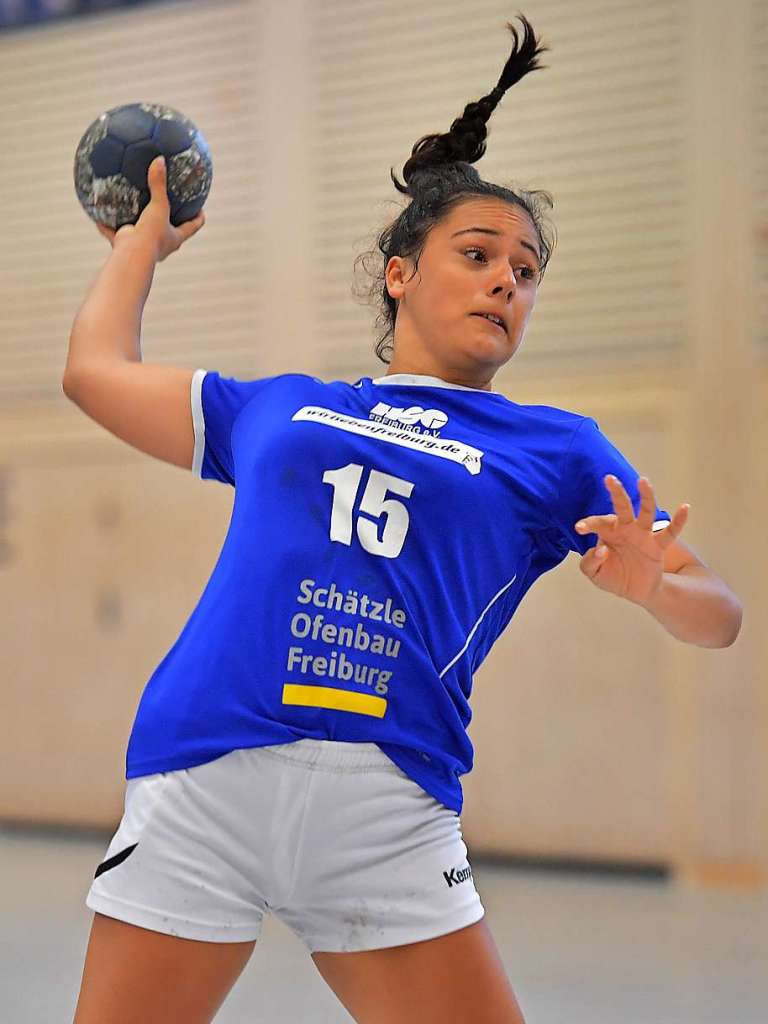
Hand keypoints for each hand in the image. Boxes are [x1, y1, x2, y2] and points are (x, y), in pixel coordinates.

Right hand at [95, 156, 205, 262]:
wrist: (132, 255)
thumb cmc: (151, 234)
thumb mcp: (158, 206)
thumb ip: (159, 184)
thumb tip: (160, 160)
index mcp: (174, 237)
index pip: (192, 226)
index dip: (198, 217)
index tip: (200, 208)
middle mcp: (161, 244)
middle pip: (170, 231)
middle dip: (170, 221)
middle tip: (169, 206)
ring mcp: (143, 246)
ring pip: (142, 233)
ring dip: (137, 224)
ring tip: (133, 209)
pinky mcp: (125, 246)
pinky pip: (114, 233)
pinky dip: (107, 226)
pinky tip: (99, 214)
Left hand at [574, 475, 689, 605]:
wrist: (635, 591)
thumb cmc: (612, 576)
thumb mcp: (594, 573)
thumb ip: (590, 563)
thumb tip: (602, 550)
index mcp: (608, 533)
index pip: (598, 523)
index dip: (589, 524)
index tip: (579, 527)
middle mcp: (626, 529)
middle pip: (622, 506)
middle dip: (616, 492)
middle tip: (609, 478)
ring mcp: (643, 535)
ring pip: (646, 512)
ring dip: (646, 496)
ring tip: (643, 481)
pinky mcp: (657, 546)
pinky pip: (670, 532)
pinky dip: (679, 521)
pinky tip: (685, 507)